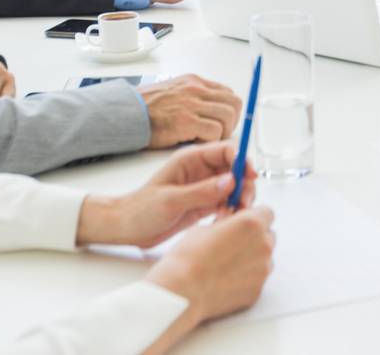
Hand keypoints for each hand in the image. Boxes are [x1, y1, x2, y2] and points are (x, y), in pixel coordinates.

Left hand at [75, 142, 256, 248]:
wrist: (128, 228)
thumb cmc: (141, 210)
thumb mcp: (171, 200)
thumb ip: (201, 191)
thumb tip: (231, 181)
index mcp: (192, 159)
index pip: (227, 151)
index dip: (242, 160)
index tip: (251, 176)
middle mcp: (201, 170)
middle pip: (236, 169)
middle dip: (245, 185)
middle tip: (243, 204)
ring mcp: (205, 187)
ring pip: (235, 187)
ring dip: (240, 200)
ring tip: (232, 216)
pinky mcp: (205, 204)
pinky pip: (228, 203)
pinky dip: (232, 212)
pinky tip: (225, 222)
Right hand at [140, 74, 242, 146]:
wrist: (126, 113)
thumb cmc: (145, 108)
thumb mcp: (174, 92)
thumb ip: (193, 96)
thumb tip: (209, 109)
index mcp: (194, 82)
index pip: (227, 93)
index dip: (229, 111)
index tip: (223, 122)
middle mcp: (196, 89)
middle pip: (234, 103)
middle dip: (232, 122)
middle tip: (220, 133)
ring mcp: (192, 104)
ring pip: (228, 116)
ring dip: (222, 132)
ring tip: (207, 139)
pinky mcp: (186, 121)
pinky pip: (215, 131)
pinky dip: (210, 140)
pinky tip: (196, 142)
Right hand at [147, 207, 274, 324]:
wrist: (182, 291)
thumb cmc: (189, 256)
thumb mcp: (206, 227)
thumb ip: (227, 222)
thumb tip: (232, 220)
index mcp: (252, 223)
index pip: (267, 213)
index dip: (254, 216)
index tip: (242, 222)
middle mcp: (264, 246)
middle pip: (268, 235)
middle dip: (255, 237)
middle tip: (233, 243)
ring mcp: (262, 270)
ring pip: (265, 258)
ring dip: (253, 257)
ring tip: (228, 264)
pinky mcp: (257, 291)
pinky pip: (257, 278)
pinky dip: (247, 277)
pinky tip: (227, 279)